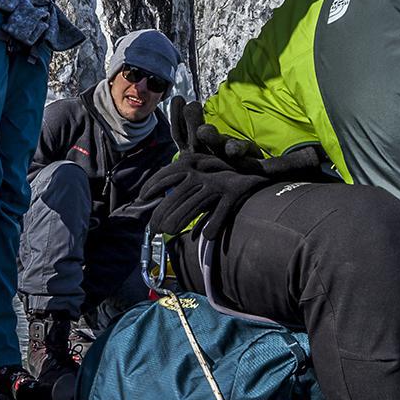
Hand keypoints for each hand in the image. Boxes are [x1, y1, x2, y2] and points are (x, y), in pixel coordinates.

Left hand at [138, 153, 265, 236]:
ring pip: (196, 202)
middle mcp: (206, 171)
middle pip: (179, 192)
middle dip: (163, 211)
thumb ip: (183, 191)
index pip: (169, 173)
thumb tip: (161, 212)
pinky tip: (204, 235)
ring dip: (180, 218)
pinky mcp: (235, 194)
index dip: (153, 185)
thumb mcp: (200, 181)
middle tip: (154, 228)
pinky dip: (213, 225)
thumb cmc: (222, 183)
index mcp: (195, 164)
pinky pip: (221, 212)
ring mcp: (221, 183)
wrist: (257, 176)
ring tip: (169, 231)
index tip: (142, 198)